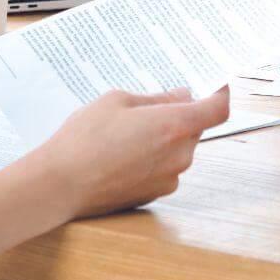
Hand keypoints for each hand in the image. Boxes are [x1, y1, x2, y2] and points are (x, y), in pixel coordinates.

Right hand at [26, 85, 230, 219]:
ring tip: (127, 132)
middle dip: (179, 115)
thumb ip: (156, 99)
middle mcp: (180, 155)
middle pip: (195, 128)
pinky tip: (122, 154)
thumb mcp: (118, 102)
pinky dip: (152, 158)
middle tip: (149, 106)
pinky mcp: (154, 195)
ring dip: (164, 138)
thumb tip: (181, 97)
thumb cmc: (85, 138)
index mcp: (175, 125)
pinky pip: (164, 168)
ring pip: (178, 149)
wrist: (59, 185)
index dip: (219, 94)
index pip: (218, 109)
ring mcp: (169, 178)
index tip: (213, 85)